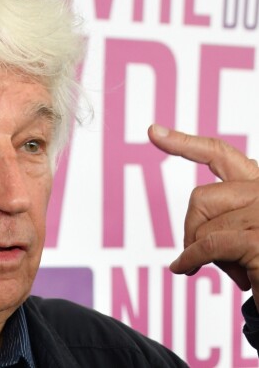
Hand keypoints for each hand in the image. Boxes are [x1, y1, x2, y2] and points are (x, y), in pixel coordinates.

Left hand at [148, 124, 258, 306]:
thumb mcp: (246, 234)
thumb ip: (226, 216)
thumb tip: (196, 220)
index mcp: (258, 185)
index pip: (218, 154)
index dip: (183, 142)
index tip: (153, 131)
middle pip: (200, 198)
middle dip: (193, 229)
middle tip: (204, 255)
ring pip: (203, 226)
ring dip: (204, 253)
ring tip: (235, 270)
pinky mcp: (257, 240)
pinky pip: (206, 246)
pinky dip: (190, 260)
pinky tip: (185, 269)